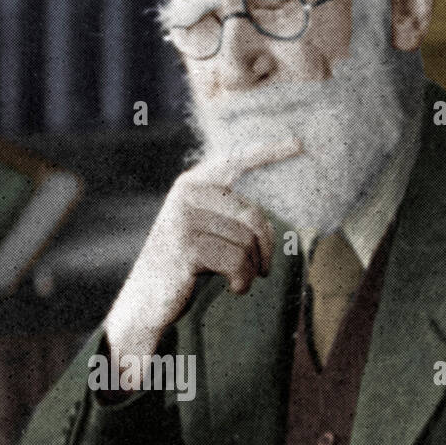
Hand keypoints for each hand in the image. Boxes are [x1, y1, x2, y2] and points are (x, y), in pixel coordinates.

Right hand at [103, 140, 300, 371]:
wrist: (145, 301)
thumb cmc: (182, 267)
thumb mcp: (203, 232)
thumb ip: (226, 215)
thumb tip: (270, 222)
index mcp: (192, 184)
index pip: (235, 160)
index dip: (269, 151)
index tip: (300, 142)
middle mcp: (186, 194)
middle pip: (253, 214)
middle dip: (264, 247)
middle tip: (263, 269)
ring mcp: (183, 218)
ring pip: (246, 241)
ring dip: (251, 268)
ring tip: (240, 280)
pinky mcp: (185, 246)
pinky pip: (236, 261)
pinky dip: (242, 280)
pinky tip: (235, 289)